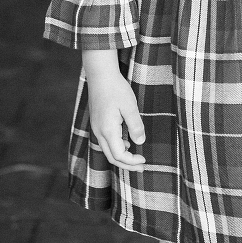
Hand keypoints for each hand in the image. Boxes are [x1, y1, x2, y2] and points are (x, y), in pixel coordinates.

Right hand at [82, 50, 145, 170]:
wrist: (100, 75)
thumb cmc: (116, 89)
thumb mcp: (130, 107)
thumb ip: (135, 126)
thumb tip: (140, 142)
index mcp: (107, 130)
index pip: (119, 155)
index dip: (132, 161)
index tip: (144, 160)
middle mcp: (99, 132)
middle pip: (111, 157)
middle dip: (127, 165)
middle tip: (142, 167)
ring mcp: (96, 128)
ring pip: (107, 150)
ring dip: (122, 157)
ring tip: (136, 158)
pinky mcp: (98, 123)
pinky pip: (106, 142)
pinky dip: (116, 147)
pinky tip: (127, 142)